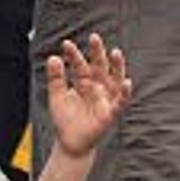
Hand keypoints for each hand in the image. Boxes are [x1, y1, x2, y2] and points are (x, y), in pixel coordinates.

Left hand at [38, 34, 131, 158]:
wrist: (70, 143)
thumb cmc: (66, 119)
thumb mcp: (57, 97)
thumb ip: (56, 78)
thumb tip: (53, 57)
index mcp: (84, 82)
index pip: (80, 65)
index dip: (74, 55)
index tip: (65, 44)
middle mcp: (97, 88)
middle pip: (100, 67)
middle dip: (98, 53)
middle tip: (94, 37)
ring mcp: (105, 99)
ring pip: (114, 80)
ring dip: (117, 67)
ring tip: (115, 52)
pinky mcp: (110, 113)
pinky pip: (120, 102)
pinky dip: (124, 93)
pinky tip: (126, 82)